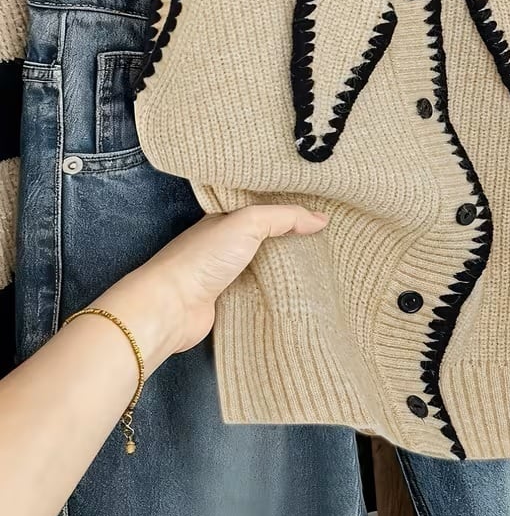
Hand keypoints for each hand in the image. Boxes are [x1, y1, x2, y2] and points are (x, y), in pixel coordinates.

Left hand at [97, 205, 326, 373]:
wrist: (172, 307)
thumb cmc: (203, 257)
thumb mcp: (248, 222)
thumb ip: (284, 217)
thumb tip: (321, 219)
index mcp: (225, 219)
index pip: (264, 208)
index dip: (290, 209)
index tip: (322, 210)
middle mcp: (225, 245)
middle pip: (267, 239)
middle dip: (294, 240)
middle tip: (331, 240)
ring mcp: (226, 275)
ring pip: (266, 268)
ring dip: (288, 270)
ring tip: (325, 268)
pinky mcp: (229, 303)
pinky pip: (261, 294)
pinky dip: (278, 294)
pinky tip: (301, 294)